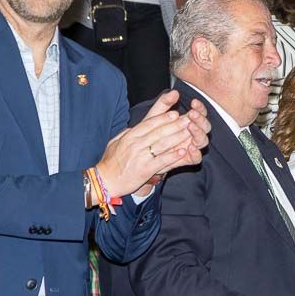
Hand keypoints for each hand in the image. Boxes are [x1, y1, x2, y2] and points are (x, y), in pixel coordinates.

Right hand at [94, 90, 209, 197]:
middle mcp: (135, 144)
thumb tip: (135, 126)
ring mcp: (140, 157)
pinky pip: (161, 161)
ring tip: (190, 132)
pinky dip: (173, 156)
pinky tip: (183, 151)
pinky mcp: (144, 170)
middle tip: (189, 120)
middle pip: (158, 132)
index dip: (163, 118)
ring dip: (178, 137)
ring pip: (162, 144)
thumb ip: (126, 133)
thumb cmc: (110, 162)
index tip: (175, 114)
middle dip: (175, 125)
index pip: (149, 124)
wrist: (104, 181)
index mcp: (129, 136)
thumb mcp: (115, 143)